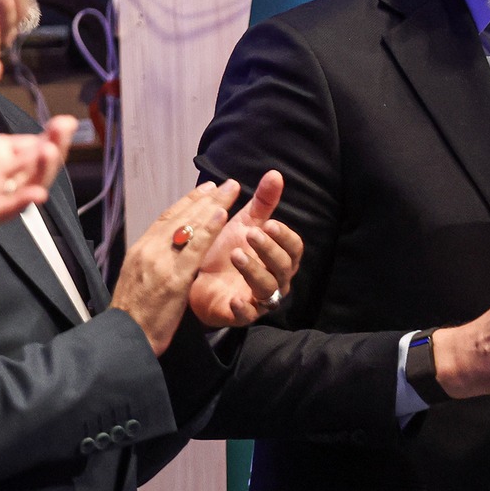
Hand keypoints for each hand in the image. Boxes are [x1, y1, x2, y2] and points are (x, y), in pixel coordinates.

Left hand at [0, 115, 73, 237]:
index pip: (31, 146)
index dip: (52, 136)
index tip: (65, 119)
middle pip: (36, 166)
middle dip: (55, 149)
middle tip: (63, 128)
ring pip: (24, 189)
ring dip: (42, 172)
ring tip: (49, 151)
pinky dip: (17, 204)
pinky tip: (33, 195)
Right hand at [109, 182, 240, 354]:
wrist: (124, 336)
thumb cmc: (133, 315)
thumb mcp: (137, 279)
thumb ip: (152, 261)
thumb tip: (166, 249)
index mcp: (140, 250)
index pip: (166, 218)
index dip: (188, 202)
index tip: (205, 190)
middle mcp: (148, 250)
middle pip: (180, 217)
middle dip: (204, 198)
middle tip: (224, 183)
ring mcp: (160, 262)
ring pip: (188, 227)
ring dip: (211, 206)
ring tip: (229, 191)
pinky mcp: (173, 278)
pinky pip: (194, 249)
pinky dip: (208, 229)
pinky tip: (222, 216)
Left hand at [188, 171, 304, 327]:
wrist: (195, 277)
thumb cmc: (225, 249)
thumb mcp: (243, 223)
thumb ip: (263, 202)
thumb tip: (275, 174)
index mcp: (278, 256)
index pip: (294, 248)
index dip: (284, 237)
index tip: (268, 224)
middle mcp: (274, 279)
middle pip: (284, 267)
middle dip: (269, 250)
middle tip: (251, 234)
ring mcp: (257, 299)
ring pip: (267, 290)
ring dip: (255, 271)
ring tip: (236, 255)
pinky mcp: (239, 315)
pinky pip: (247, 316)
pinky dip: (244, 308)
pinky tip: (236, 298)